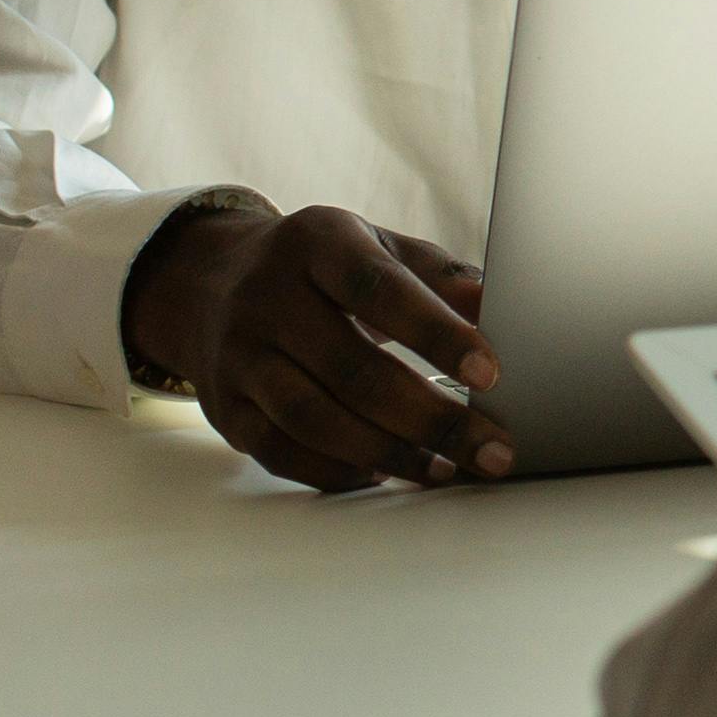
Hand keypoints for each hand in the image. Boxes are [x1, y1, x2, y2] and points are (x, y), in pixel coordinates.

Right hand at [123, 197, 510, 491]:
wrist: (209, 284)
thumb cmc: (322, 269)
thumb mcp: (377, 247)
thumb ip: (440, 277)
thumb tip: (507, 310)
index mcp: (317, 243)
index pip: (379, 289)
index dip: (436, 333)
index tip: (490, 373)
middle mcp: (268, 297)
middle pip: (352, 369)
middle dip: (431, 418)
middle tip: (491, 449)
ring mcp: (239, 356)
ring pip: (315, 419)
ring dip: (389, 454)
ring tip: (445, 469)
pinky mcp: (225, 409)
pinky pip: (283, 453)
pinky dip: (339, 472)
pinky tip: (387, 473)